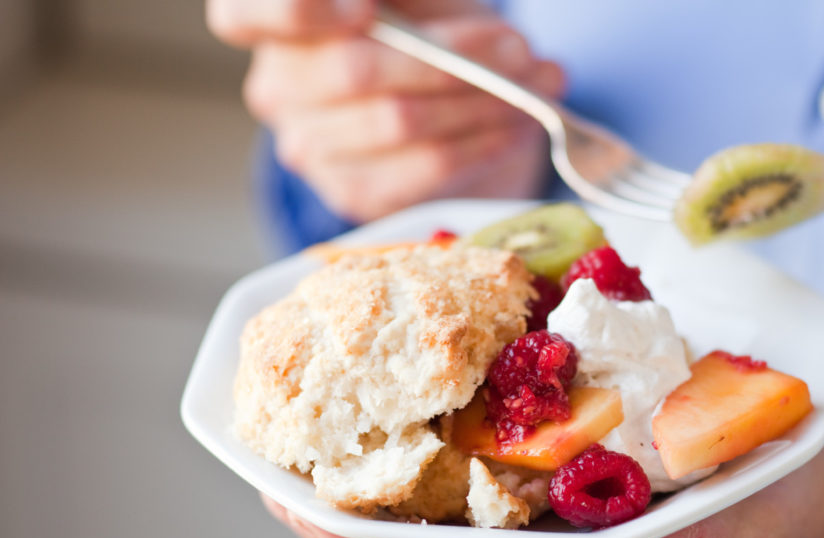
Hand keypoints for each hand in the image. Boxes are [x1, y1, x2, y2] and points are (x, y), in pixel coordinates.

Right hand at [208, 0, 563, 221]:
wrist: (435, 111)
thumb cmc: (421, 34)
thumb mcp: (418, 2)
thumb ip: (420, 3)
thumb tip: (479, 31)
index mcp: (268, 23)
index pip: (244, 14)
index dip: (301, 11)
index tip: (365, 8)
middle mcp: (277, 88)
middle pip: (355, 70)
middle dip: (452, 56)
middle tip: (518, 50)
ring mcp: (309, 148)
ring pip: (399, 121)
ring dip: (483, 102)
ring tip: (538, 84)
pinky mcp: (352, 193)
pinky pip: (424, 169)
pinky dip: (482, 144)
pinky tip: (517, 128)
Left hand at [262, 440, 823, 537]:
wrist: (789, 476)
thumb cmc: (763, 512)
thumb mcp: (734, 532)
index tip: (304, 514)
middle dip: (336, 510)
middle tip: (276, 451)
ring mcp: (533, 495)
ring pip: (426, 494)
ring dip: (367, 457)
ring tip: (311, 406)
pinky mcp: (548, 449)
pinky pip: (467, 439)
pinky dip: (427, 409)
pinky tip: (405, 363)